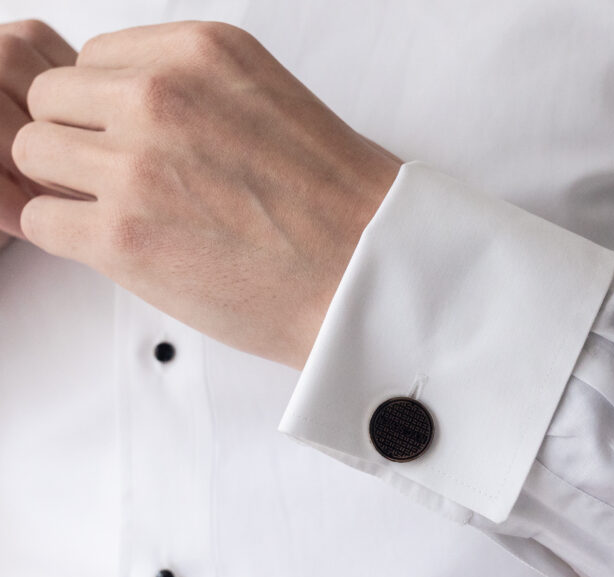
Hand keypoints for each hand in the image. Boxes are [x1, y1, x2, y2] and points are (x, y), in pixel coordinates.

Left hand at [13, 21, 400, 367]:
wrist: (370, 276)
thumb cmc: (337, 204)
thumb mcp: (268, 100)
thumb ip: (193, 89)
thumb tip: (127, 105)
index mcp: (201, 53)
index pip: (97, 58)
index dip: (112, 107)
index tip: (145, 143)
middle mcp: (161, 95)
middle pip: (53, 99)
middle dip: (82, 141)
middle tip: (132, 183)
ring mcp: (135, 164)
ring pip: (33, 152)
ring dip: (70, 186)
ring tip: (131, 217)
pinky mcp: (121, 235)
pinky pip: (40, 217)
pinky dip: (69, 234)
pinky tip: (123, 249)